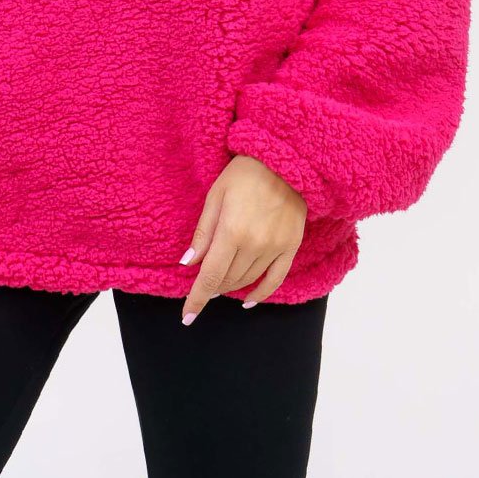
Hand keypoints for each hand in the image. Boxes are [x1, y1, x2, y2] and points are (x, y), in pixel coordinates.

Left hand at [177, 154, 306, 323]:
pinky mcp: (291, 247)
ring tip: (221, 284)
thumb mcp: (216, 196)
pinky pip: (275, 279)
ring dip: (231, 286)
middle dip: (212, 288)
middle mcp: (255, 245)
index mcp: (232, 231)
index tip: (187, 316)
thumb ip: (203, 232)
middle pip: (228, 280)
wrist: (285, 161)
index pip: (210, 276)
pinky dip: (260, 293)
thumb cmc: (244, 173)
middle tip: (203, 284)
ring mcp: (275, 248)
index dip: (197, 299)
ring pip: (248, 281)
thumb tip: (189, 263)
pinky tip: (249, 300)